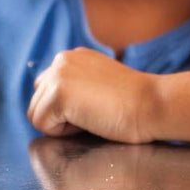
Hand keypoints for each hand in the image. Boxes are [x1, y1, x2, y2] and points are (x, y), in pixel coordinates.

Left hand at [28, 48, 159, 143]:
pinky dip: (62, 132)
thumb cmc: (134, 103)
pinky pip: (42, 125)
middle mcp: (61, 61)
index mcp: (71, 57)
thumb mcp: (98, 83)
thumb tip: (55, 105)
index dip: (65, 108)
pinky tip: (89, 121)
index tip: (93, 108)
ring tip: (92, 118)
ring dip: (60, 125)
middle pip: (37, 101)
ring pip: (36, 114)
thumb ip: (75, 86)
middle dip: (59, 116)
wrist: (153, 104)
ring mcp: (57, 76)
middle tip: (93, 115)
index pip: (46, 88)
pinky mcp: (57, 94)